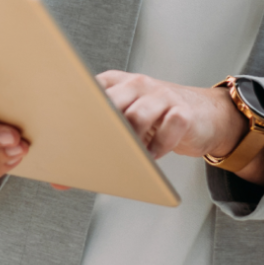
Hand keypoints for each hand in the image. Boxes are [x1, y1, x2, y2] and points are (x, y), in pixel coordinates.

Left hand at [55, 70, 263, 187]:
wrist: (205, 114)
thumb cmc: (155, 122)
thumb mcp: (125, 129)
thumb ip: (94, 148)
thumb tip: (57, 181)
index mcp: (117, 83)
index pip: (91, 89)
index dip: (75, 109)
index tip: (63, 131)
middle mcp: (138, 84)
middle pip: (112, 102)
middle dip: (99, 130)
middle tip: (90, 153)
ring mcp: (162, 95)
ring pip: (138, 116)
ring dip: (129, 143)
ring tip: (124, 160)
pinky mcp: (184, 111)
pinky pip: (169, 128)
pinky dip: (158, 147)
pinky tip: (151, 159)